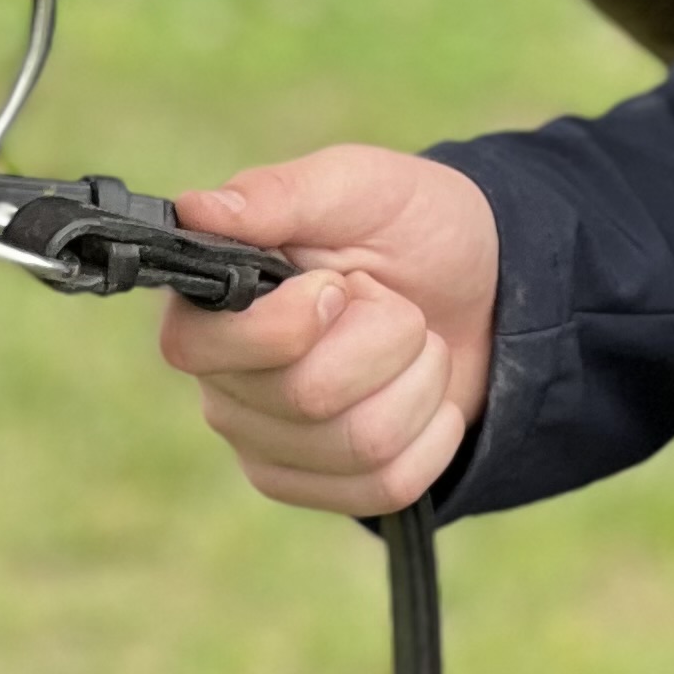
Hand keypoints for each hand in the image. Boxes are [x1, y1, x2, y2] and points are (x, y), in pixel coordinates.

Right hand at [159, 146, 499, 514]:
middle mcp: (223, 381)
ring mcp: (267, 443)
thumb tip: (194, 209)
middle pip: (304, 398)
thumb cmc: (405, 225)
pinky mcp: (319, 487)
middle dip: (385, 338)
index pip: (197, 348)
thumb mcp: (355, 185)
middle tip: (394, 303)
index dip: (287, 325)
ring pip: (358, 445)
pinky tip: (428, 397)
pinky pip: (386, 487)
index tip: (339, 286)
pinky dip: (433, 434)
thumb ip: (277, 195)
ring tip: (416, 343)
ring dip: (419, 381)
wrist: (478, 286)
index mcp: (212, 303)